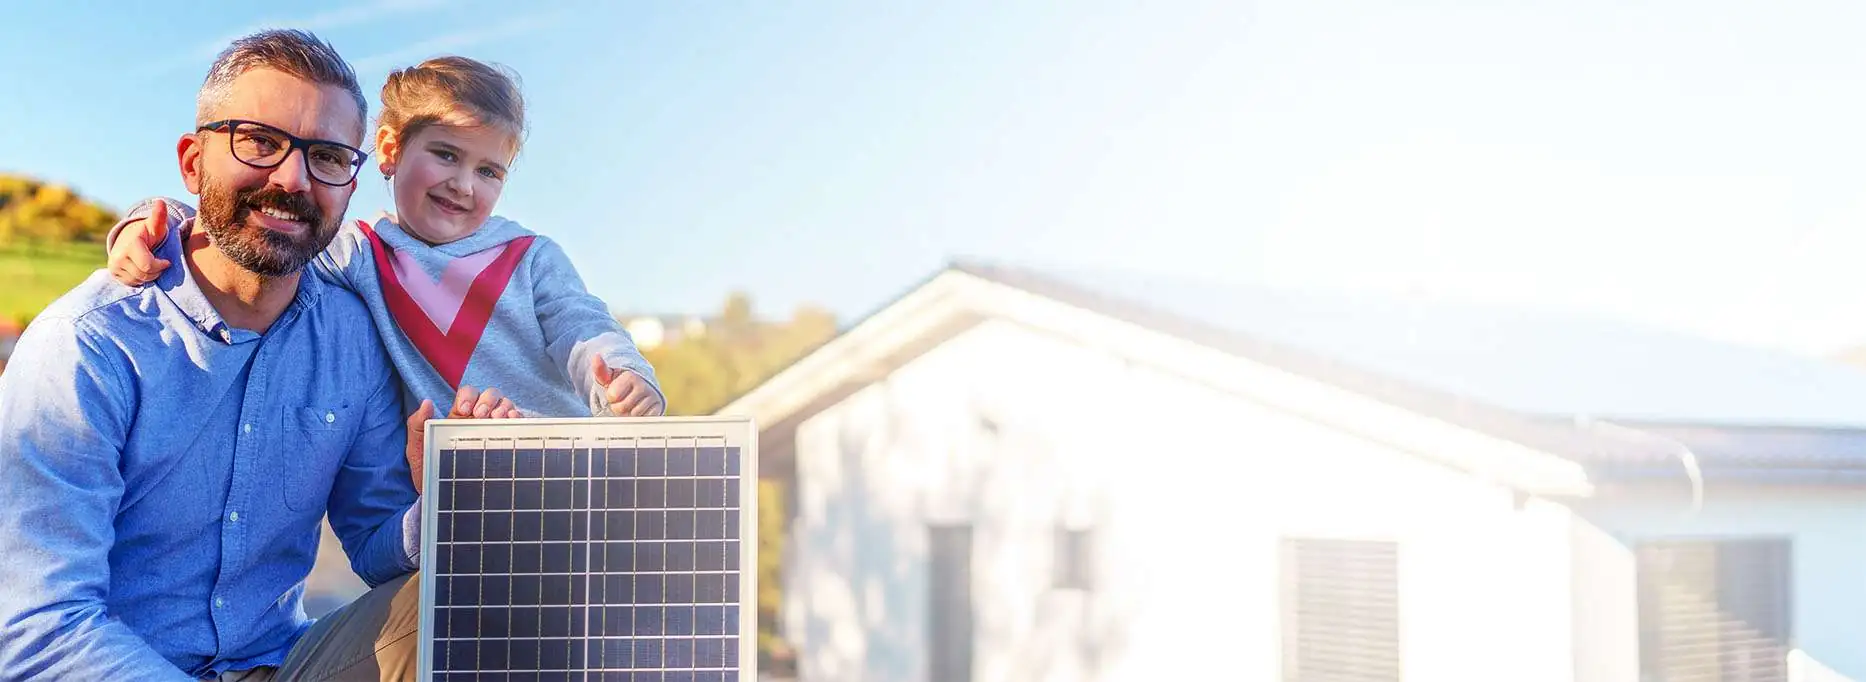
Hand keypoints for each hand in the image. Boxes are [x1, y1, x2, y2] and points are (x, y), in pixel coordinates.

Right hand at [107, 198, 172, 285]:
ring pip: (139, 281)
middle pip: (145, 275)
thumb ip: (159, 216)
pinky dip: (140, 279)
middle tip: (159, 262)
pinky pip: (132, 284)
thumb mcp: (155, 225)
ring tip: (150, 263)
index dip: (160, 265)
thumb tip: (160, 202)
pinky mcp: (113, 273)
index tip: (166, 261)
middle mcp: (118, 256)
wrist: (129, 238)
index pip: (148, 265)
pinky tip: (142, 268)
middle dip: (156, 271)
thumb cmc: (147, 233)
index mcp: (130, 245)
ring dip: (149, 276)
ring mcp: (114, 266)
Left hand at [404, 387, 522, 493]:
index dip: (469, 395)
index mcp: (458, 418)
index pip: (468, 394)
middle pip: (490, 395)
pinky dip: (517, 417)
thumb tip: (427, 402)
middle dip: (488, 400)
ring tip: (497, 419)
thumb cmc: (430, 474)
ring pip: (506, 405)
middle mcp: (478, 421)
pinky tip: (511, 422)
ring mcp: (494, 430)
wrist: (445, 501)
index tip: (463, 410)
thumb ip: (416, 426)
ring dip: (504, 407)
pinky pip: (518, 423)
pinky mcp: (506, 441)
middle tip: (481, 415)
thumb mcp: (416, 451)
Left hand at [593, 356, 665, 416]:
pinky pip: (642, 420)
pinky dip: (637, 418)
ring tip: (630, 405)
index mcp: (631, 376)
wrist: (640, 388)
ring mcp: (653, 397)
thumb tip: (596, 356)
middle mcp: (644, 385)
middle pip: (620, 408)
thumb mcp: (608, 377)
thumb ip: (600, 369)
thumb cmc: (620, 383)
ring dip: (627, 414)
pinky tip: (638, 410)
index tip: (616, 392)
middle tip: (623, 400)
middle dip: (618, 407)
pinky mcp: (658, 408)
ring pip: (632, 416)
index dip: (610, 397)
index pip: (612, 396)